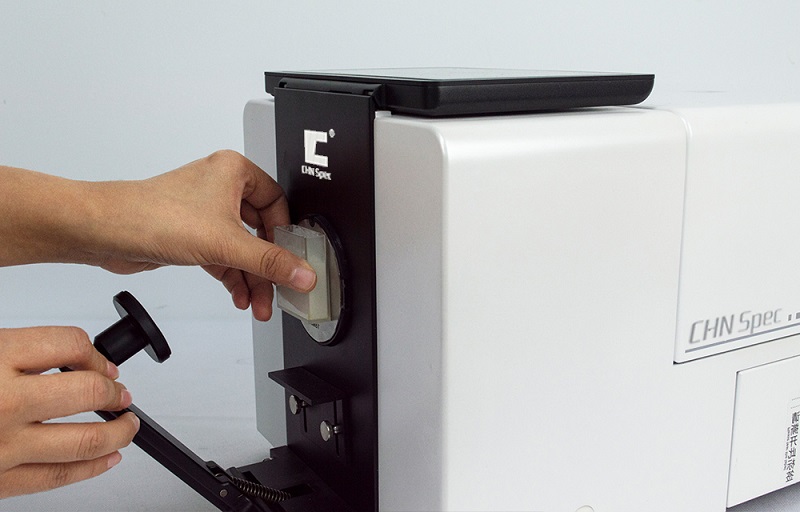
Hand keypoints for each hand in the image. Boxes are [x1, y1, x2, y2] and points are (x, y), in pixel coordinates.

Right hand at [0, 326, 138, 498]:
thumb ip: (21, 352)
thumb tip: (74, 356)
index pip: (69, 345)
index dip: (95, 354)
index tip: (103, 363)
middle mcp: (4, 403)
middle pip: (88, 392)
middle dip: (114, 392)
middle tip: (121, 394)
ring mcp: (3, 446)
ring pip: (85, 441)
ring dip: (119, 433)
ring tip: (128, 426)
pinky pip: (57, 476)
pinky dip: (92, 468)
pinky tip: (108, 458)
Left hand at [87, 150, 315, 320]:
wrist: (106, 232)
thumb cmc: (154, 216)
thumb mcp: (226, 243)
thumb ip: (270, 262)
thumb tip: (303, 273)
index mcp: (234, 171)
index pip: (278, 203)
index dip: (286, 234)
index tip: (293, 259)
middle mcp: (221, 187)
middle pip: (261, 230)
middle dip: (267, 266)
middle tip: (278, 288)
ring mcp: (206, 212)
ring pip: (241, 247)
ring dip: (251, 277)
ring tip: (259, 302)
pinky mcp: (192, 234)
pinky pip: (223, 256)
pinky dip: (233, 276)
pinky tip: (240, 296)